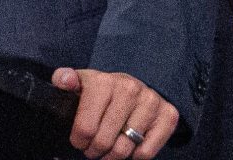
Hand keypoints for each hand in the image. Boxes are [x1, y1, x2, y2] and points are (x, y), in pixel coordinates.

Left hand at [51, 67, 178, 159]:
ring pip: (124, 150)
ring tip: (109, 147)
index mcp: (104, 82)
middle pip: (104, 142)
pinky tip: (129, 144)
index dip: (79, 141)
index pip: (85, 129)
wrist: (134, 87)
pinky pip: (146, 153)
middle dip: (94, 151)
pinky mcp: (168, 115)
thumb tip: (63, 80)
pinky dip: (135, 156)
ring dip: (113, 156)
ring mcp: (151, 101)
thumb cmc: (102, 92)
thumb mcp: (81, 83)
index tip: (80, 140)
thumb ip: (64, 80)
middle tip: (94, 147)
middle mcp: (129, 89)